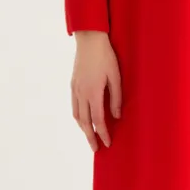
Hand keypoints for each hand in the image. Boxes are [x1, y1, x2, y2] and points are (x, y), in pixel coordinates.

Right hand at [71, 31, 121, 151]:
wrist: (89, 40)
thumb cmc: (106, 56)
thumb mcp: (116, 77)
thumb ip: (116, 98)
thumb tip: (117, 116)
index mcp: (93, 92)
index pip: (98, 120)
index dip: (103, 133)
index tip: (107, 144)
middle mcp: (81, 93)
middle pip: (84, 122)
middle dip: (90, 137)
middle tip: (96, 149)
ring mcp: (75, 89)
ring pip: (77, 115)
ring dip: (83, 128)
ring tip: (90, 137)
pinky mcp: (73, 84)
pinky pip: (74, 106)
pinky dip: (78, 117)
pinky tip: (83, 120)